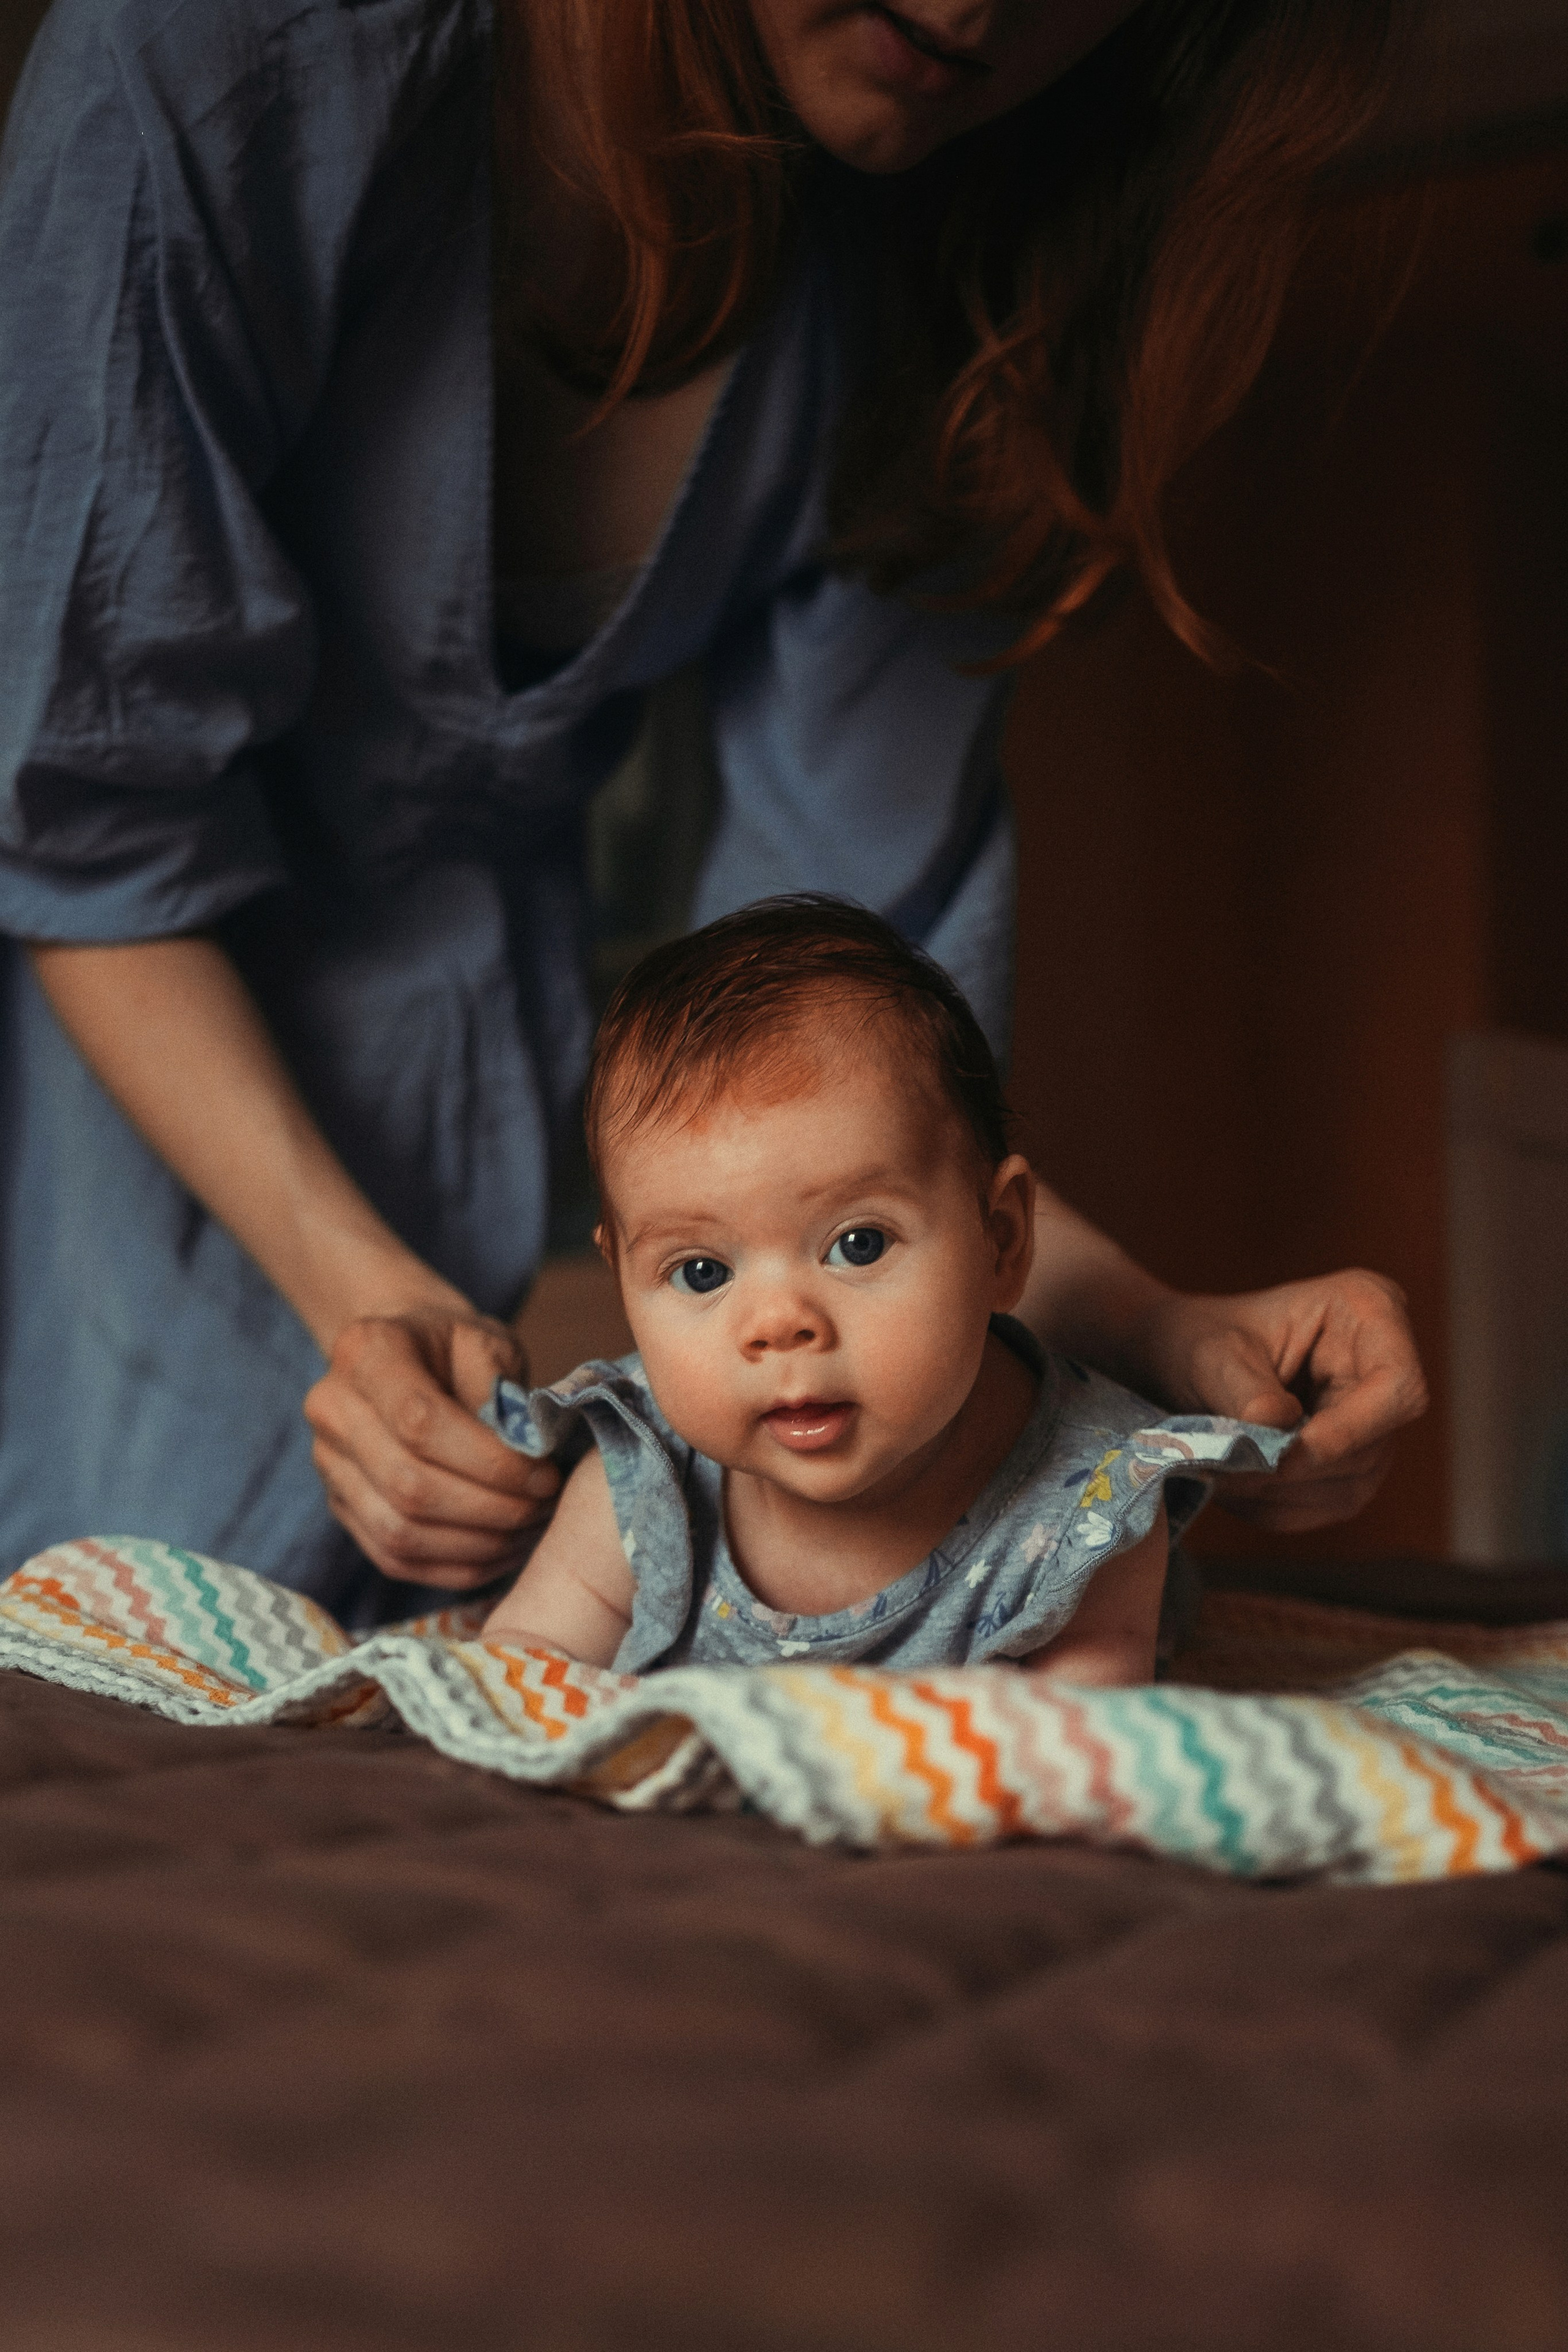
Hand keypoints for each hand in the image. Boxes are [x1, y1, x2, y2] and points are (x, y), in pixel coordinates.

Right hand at [303, 1309, 559, 1587]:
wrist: (405, 1352)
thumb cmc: (455, 1346)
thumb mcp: (486, 1340)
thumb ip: (500, 1389)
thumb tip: (524, 1455)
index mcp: (366, 1352)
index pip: (420, 1422)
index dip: (489, 1462)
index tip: (544, 1475)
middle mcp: (332, 1411)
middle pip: (408, 1485)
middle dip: (490, 1509)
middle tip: (544, 1506)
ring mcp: (329, 1465)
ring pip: (400, 1533)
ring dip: (477, 1544)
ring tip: (529, 1530)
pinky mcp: (341, 1507)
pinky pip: (396, 1559)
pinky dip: (455, 1566)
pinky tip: (501, 1550)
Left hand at [1131, 1269, 1428, 1532]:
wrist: (1176, 1358)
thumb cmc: (1195, 1337)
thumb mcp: (1208, 1354)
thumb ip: (1245, 1393)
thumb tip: (1281, 1439)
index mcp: (1367, 1310)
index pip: (1396, 1385)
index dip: (1348, 1430)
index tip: (1283, 1454)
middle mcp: (1382, 1366)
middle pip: (1372, 1445)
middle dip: (1296, 1468)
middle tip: (1225, 1471)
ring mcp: (1372, 1422)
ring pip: (1352, 1484)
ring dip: (1281, 1493)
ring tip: (1220, 1475)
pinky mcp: (1352, 1464)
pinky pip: (1328, 1504)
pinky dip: (1276, 1506)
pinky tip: (1235, 1485)